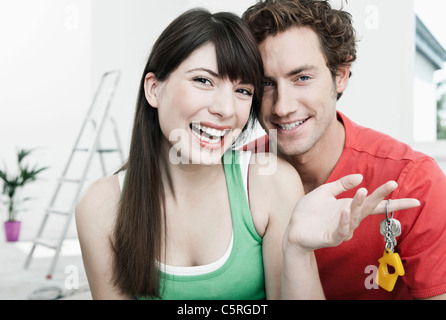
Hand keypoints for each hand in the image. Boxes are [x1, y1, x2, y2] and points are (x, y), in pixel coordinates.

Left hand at [285, 174, 420, 251]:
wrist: (294, 229)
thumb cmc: (309, 212)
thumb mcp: (325, 192)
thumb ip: (341, 184)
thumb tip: (361, 177)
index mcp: (349, 207)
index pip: (374, 202)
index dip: (390, 198)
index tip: (408, 193)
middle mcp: (350, 218)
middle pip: (369, 207)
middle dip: (381, 195)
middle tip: (392, 183)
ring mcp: (342, 229)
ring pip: (355, 217)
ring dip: (359, 204)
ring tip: (362, 191)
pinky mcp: (331, 237)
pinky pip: (341, 230)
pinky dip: (344, 220)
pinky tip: (345, 210)